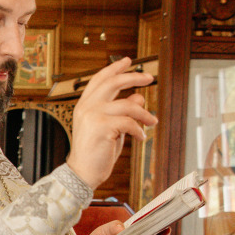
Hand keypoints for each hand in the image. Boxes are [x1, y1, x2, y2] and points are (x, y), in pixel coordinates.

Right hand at [64, 58, 157, 188]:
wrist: (83, 173)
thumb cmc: (96, 152)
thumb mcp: (111, 128)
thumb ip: (122, 111)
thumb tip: (138, 97)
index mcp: (85, 105)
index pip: (100, 79)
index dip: (114, 68)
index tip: (128, 61)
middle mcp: (87, 107)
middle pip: (113, 82)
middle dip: (134, 77)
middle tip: (149, 78)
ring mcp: (93, 115)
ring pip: (127, 105)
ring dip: (144, 113)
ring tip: (151, 122)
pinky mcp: (101, 126)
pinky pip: (129, 122)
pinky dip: (139, 130)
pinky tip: (141, 137)